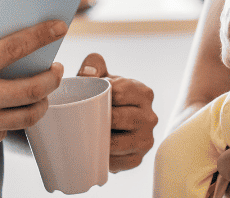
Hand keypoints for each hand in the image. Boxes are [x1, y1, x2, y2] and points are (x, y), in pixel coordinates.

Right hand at [0, 0, 65, 157]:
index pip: (19, 46)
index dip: (45, 34)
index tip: (61, 26)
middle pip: (36, 87)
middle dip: (54, 75)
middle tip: (56, 67)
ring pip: (29, 115)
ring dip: (42, 101)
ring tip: (41, 90)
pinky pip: (6, 132)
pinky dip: (10, 119)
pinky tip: (7, 109)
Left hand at [78, 53, 158, 171]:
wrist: (108, 124)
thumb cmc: (104, 98)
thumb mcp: (101, 78)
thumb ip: (93, 65)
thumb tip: (89, 72)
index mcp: (144, 93)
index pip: (119, 92)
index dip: (99, 95)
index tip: (85, 97)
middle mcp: (150, 116)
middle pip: (118, 118)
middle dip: (97, 119)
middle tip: (79, 119)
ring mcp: (146, 139)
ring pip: (119, 143)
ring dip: (100, 141)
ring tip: (85, 136)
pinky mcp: (138, 159)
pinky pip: (120, 162)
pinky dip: (105, 160)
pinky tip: (95, 154)